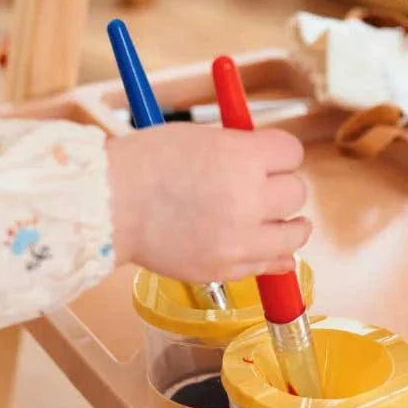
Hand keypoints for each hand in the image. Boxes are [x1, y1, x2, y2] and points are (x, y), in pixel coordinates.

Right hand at [107, 124, 310, 279]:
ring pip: (296, 233)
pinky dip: (273, 255)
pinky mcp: (228, 269)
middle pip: (297, 192)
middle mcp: (249, 200)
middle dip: (282, 187)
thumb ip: (239, 150)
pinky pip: (273, 264)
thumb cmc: (145, 165)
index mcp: (242, 158)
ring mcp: (241, 240)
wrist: (111, 206)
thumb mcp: (200, 138)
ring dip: (290, 225)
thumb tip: (267, 162)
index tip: (272, 159)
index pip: (292, 152)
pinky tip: (268, 247)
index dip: (281, 155)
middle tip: (265, 189)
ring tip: (279, 223)